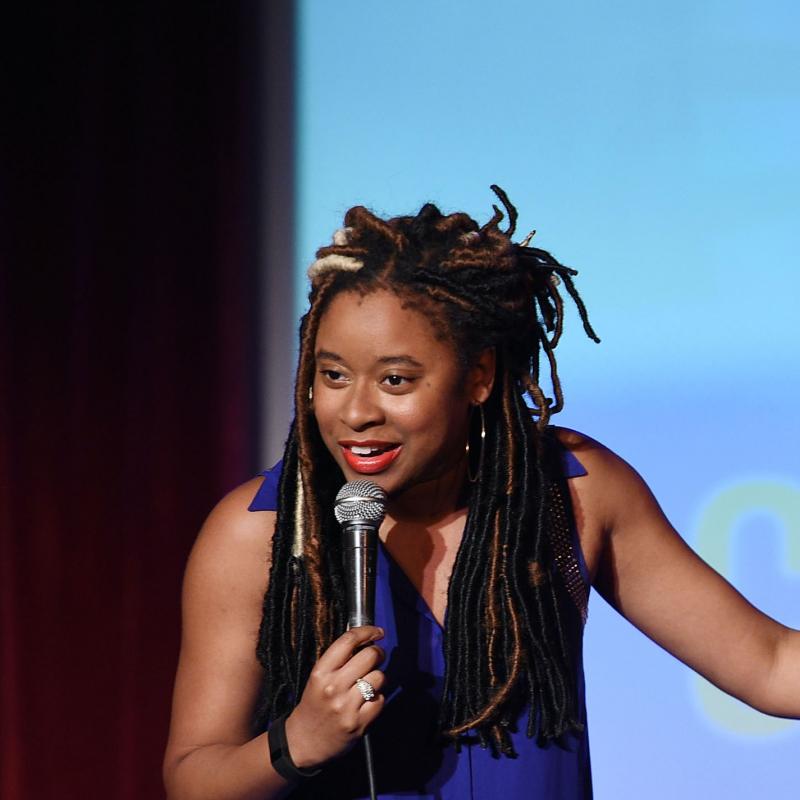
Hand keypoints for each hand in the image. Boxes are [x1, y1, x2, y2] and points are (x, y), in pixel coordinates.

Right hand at [283, 625, 385, 769]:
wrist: (303, 742)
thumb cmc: (314, 704)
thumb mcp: (318, 678)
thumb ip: (338, 660)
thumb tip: (366, 641)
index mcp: (321, 672)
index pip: (348, 641)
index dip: (367, 631)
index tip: (377, 632)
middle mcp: (333, 687)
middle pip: (369, 656)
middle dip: (378, 653)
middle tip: (376, 657)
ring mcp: (346, 706)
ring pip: (379, 677)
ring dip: (378, 678)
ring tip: (369, 683)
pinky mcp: (358, 723)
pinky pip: (380, 700)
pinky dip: (378, 699)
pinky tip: (367, 702)